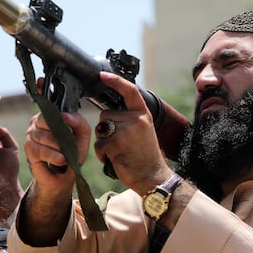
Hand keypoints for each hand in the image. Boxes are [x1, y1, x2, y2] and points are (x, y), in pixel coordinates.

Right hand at [24, 111, 91, 195]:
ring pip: (42, 136)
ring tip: (66, 155)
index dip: (61, 119)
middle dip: (60, 134)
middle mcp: (37, 124)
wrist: (67, 174)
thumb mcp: (82, 135)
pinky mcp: (29, 151)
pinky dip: (52, 156)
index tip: (71, 129)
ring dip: (58, 147)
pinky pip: (39, 150)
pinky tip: (60, 160)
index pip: (51, 110)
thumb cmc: (74, 152)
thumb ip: (78, 121)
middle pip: (44, 121)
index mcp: (49, 116)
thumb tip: (65, 115)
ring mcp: (30, 137)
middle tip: (69, 145)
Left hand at [94, 72, 172, 193]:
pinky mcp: (116, 144)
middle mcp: (136, 120)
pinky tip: (115, 160)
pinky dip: (103, 155)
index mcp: (144, 115)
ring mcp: (126, 131)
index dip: (115, 81)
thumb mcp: (144, 131)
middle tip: (120, 143)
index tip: (102, 75)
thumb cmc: (146, 156)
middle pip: (106, 114)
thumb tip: (110, 112)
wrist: (153, 177)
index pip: (130, 92)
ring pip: (101, 129)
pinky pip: (99, 145)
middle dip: (106, 128)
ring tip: (119, 152)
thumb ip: (131, 119)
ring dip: (104, 142)